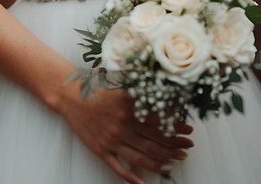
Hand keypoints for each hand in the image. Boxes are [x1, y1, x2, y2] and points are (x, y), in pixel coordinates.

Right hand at [60, 85, 192, 182]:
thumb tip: (164, 96)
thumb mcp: (122, 87)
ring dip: (160, 163)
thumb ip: (141, 93)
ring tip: (173, 165)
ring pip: (141, 157)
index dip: (177, 127)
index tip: (189, 131)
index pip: (161, 121)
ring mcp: (112, 140)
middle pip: (155, 141)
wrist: (70, 96)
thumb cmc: (96, 88)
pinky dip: (131, 177)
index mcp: (131, 107)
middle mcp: (124, 126)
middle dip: (174, 147)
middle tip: (186, 149)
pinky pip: (118, 167)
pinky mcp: (101, 150)